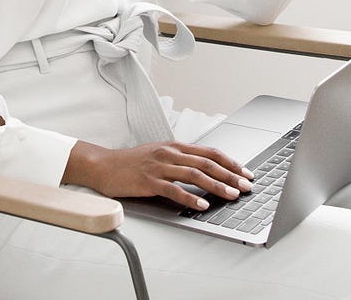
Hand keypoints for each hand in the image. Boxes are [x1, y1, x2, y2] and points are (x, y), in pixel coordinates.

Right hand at [63, 139, 252, 210]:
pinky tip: (202, 204)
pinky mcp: (148, 181)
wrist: (104, 165)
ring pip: (194, 174)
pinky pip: (173, 189)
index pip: (208, 152)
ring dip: (216, 185)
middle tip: (246, 185)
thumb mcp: (158, 155)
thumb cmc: (132, 163)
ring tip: (231, 195)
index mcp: (173, 147)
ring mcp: (159, 166)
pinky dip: (190, 197)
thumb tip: (206, 172)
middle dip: (230, 174)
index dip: (230, 162)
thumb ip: (180, 161)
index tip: (246, 172)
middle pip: (206, 162)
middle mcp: (169, 153)